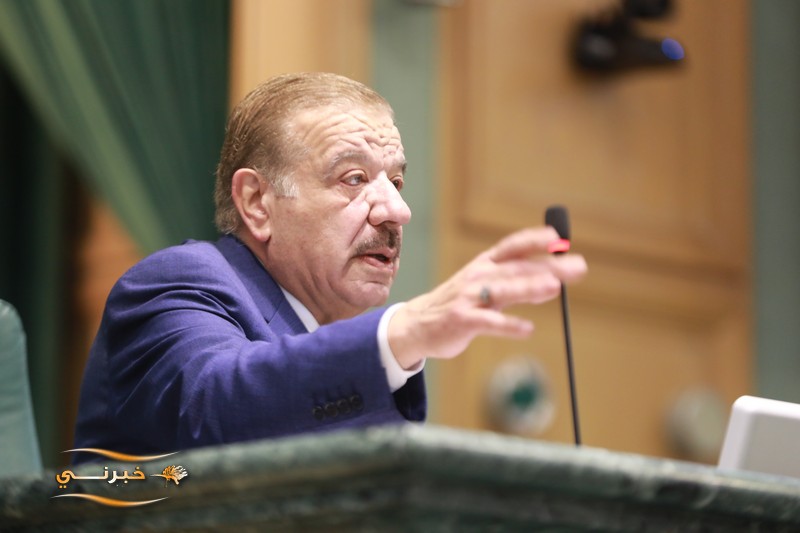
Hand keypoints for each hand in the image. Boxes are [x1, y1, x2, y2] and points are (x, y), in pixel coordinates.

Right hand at [387, 227, 586, 368]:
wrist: (417, 325)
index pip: (512, 247)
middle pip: (517, 268)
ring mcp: (468, 298)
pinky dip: (509, 325)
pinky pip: (489, 322)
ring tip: (554, 287)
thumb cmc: (458, 304)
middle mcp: (477, 276)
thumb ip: (515, 282)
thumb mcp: (484, 286)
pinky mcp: (462, 320)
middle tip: (577, 267)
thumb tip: (554, 276)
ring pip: (504, 290)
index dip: (535, 240)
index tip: (559, 238)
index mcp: (484, 264)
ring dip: (530, 287)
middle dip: (548, 266)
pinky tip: (527, 329)